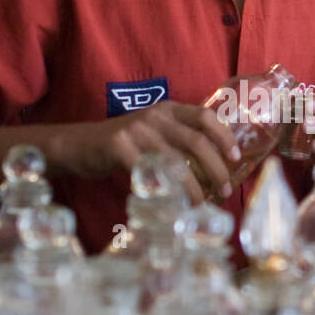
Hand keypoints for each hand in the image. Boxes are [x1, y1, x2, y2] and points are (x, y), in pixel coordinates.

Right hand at [67, 102, 241, 204]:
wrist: (78, 145)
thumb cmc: (122, 145)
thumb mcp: (153, 132)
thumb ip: (177, 139)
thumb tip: (213, 167)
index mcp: (167, 109)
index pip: (205, 117)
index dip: (224, 137)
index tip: (236, 158)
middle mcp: (154, 116)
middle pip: (196, 141)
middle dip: (216, 169)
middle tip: (224, 191)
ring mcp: (136, 130)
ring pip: (176, 162)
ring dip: (194, 187)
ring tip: (201, 204)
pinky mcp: (118, 147)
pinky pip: (149, 172)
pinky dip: (166, 191)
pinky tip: (173, 204)